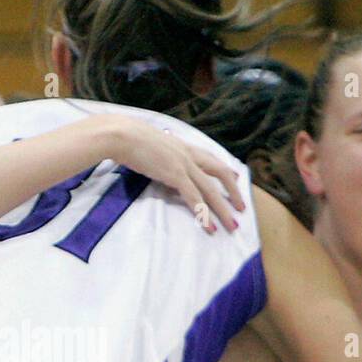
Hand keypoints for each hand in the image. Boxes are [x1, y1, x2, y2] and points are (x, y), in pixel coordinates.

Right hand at [95, 117, 245, 233]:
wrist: (120, 134)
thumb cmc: (126, 137)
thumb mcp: (148, 144)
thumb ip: (157, 154)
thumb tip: (155, 163)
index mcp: (181, 146)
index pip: (209, 157)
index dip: (224, 168)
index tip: (235, 177)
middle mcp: (187, 154)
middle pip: (219, 173)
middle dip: (233, 191)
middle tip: (241, 208)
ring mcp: (183, 165)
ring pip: (211, 190)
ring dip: (223, 209)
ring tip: (232, 225)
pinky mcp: (175, 175)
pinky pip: (195, 198)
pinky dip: (204, 214)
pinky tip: (210, 227)